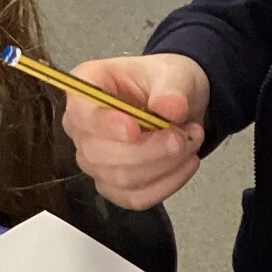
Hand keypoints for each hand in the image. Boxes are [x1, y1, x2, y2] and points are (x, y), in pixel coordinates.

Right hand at [61, 55, 209, 210]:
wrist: (179, 106)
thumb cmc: (165, 83)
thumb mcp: (174, 73)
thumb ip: (171, 88)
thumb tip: (169, 108)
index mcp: (88, 88)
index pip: (80, 112)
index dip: (104, 125)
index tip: (134, 129)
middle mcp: (82, 127)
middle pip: (99, 153)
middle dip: (149, 150)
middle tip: (183, 136)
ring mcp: (95, 160)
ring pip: (121, 179)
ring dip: (164, 165)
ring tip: (190, 142)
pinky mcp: (114, 185)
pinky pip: (135, 198)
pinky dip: (167, 184)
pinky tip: (186, 164)